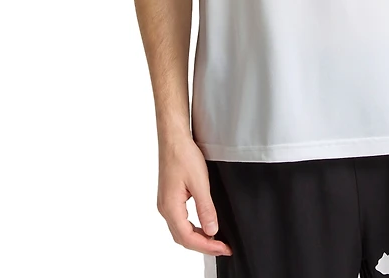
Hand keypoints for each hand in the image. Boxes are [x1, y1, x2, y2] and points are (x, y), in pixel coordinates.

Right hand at [156, 136, 232, 256]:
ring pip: (181, 230)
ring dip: (198, 238)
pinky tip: (204, 225)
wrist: (173, 138)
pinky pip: (180, 220)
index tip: (223, 248)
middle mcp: (165, 208)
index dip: (207, 247)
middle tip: (222, 248)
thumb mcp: (200, 182)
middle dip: (203, 246)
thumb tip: (212, 230)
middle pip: (183, 238)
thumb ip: (206, 208)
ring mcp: (166, 203)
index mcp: (170, 207)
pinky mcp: (169, 197)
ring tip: (216, 240)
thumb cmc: (183, 154)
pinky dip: (193, 228)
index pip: (188, 238)